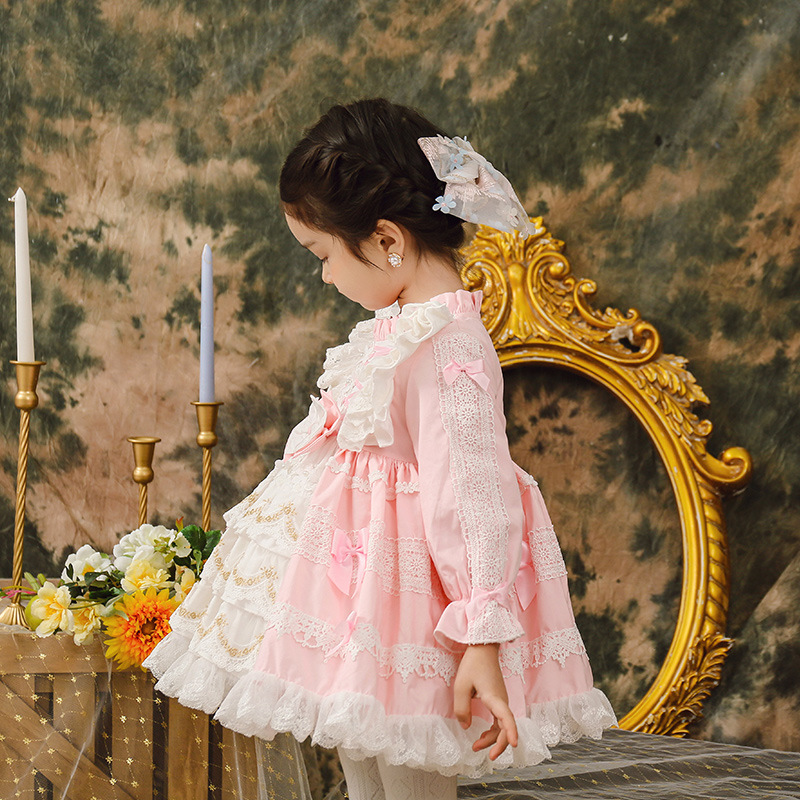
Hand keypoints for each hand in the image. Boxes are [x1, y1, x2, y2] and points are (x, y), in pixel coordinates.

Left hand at [453, 643, 517, 759]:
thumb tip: (466, 727)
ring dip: (493, 738)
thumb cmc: (473, 664)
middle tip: (480, 751)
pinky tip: (483, 735)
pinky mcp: (498, 699)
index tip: (514, 745)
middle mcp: (502, 701)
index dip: (511, 733)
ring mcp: (502, 700)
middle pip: (506, 728)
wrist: (483, 648)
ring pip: (503, 726)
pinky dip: (493, 730)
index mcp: (495, 698)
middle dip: (496, 744)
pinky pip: (500, 720)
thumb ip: (462, 708)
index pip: (507, 718)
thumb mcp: (461, 686)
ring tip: (476, 746)